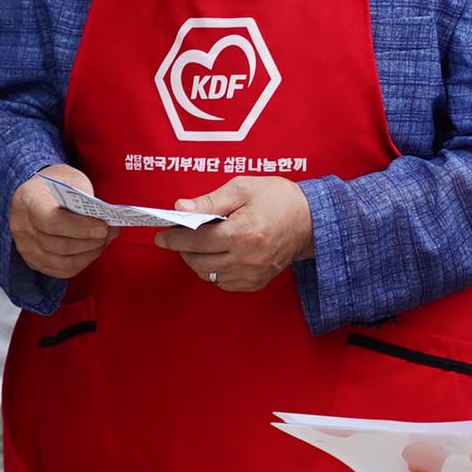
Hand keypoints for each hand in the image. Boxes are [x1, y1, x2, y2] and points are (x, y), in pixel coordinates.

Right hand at [9, 163, 114, 280]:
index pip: (52, 221)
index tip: (103, 228)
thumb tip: (104, 224)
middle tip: (111, 233)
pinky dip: (81, 263)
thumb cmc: (58, 185)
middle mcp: (21, 226)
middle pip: (58, 245)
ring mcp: (24, 246)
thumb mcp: (71, 181)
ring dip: (89, 254)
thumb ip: (84, 201)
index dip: (80, 228)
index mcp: (28, 199)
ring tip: (105, 241)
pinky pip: (60, 270)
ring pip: (61, 262)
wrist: (38, 192)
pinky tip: (93, 251)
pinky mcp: (32, 260)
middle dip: (90, 242)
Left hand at [156, 175, 314, 293]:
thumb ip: (210, 201)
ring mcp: (253, 273)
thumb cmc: (276, 199)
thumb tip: (181, 208)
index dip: (174, 239)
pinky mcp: (257, 282)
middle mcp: (248, 257)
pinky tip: (217, 256)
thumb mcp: (242, 188)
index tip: (161, 236)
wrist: (310, 220)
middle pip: (199, 261)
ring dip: (197, 261)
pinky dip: (214, 271)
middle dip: (183, 250)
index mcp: (243, 232)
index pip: (197, 240)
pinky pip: (224, 283)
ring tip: (198, 245)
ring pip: (209, 275)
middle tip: (179, 236)